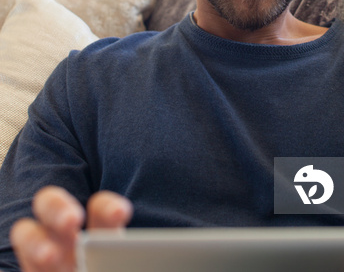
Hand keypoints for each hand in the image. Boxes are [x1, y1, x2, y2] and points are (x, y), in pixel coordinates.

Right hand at [9, 186, 132, 271]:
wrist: (104, 269)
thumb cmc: (124, 267)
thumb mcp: (131, 262)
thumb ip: (137, 257)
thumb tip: (185, 257)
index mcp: (97, 237)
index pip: (100, 209)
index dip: (106, 208)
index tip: (120, 213)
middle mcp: (67, 246)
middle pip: (53, 207)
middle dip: (57, 208)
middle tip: (72, 220)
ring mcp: (46, 266)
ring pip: (27, 235)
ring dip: (35, 241)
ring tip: (49, 256)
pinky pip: (27, 271)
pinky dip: (32, 266)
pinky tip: (43, 271)